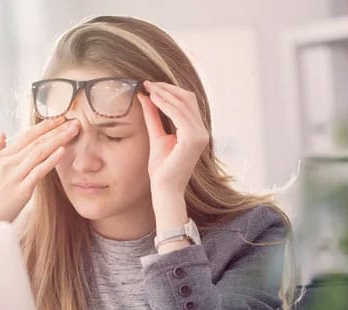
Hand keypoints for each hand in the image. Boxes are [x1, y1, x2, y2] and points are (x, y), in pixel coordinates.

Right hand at [0, 117, 79, 223]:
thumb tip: (2, 134)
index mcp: (0, 158)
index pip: (26, 137)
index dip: (43, 126)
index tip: (58, 118)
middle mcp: (7, 164)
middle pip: (36, 142)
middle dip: (56, 129)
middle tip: (74, 120)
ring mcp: (14, 177)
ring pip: (39, 152)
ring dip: (58, 139)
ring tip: (74, 130)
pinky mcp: (21, 191)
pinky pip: (39, 172)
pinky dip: (51, 160)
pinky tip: (63, 150)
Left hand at [137, 81, 209, 196]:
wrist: (164, 189)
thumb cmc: (162, 169)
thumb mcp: (156, 136)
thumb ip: (153, 117)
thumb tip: (146, 97)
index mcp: (196, 131)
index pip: (187, 102)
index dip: (170, 90)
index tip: (151, 85)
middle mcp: (202, 131)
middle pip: (188, 98)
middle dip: (167, 88)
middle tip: (148, 83)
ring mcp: (200, 135)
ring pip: (184, 103)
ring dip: (165, 93)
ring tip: (148, 88)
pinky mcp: (193, 139)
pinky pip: (179, 114)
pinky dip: (165, 104)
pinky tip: (153, 99)